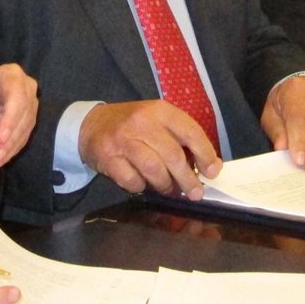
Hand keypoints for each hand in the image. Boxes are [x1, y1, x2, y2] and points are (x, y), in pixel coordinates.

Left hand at [0, 63, 37, 170]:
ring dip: (8, 150)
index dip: (11, 118)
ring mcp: (26, 107)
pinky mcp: (24, 125)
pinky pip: (21, 140)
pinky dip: (8, 153)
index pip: (17, 96)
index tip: (0, 138)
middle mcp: (24, 89)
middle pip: (24, 115)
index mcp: (9, 75)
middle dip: (9, 139)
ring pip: (24, 131)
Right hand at [77, 100, 221, 200]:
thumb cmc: (133, 125)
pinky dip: (141, 187)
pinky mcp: (108, 157)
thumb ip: (182, 139)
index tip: (213, 172)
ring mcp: (123, 140)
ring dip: (165, 185)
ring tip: (169, 189)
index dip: (205, 154)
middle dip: (188, 179)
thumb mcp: (158, 122)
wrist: (92, 124)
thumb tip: (211, 166)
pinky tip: (142, 183)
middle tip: (195, 193)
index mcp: (160, 110)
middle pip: (173, 155)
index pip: (190, 132)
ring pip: (154, 170)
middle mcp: (142, 122)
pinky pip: (132, 180)